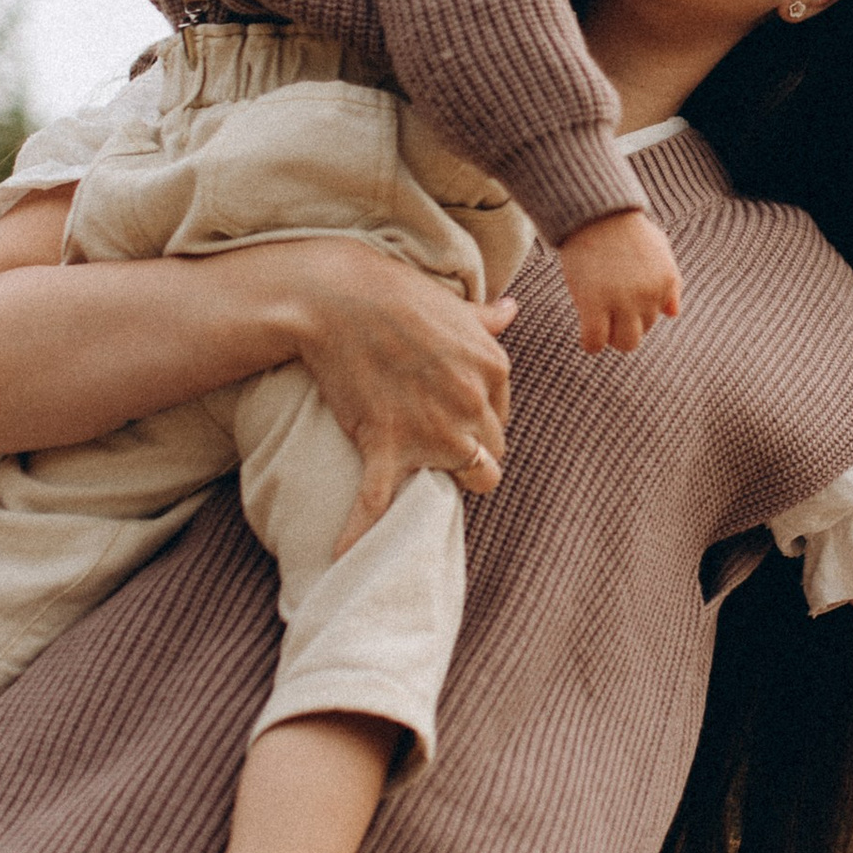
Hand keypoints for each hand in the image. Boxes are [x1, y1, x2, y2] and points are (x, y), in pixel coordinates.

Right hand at [269, 242, 517, 555]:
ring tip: (423, 482)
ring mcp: (433, 430)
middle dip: (469, 454)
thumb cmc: (395, 293)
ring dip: (448, 485)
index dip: (478, 422)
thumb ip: (487, 318)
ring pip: (470, 481)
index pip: (502, 418)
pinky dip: (359, 532)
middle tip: (437, 448)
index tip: (451, 419)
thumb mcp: (454, 304)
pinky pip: (379, 503)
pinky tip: (343, 559)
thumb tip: (514, 309)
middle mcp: (473, 404)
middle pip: (492, 454)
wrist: (338, 296)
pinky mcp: (387, 444)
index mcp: (494, 368)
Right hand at [556, 206, 683, 354]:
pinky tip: (585, 334)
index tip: (619, 301)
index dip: (634, 312)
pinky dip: (591, 344)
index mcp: (666, 281)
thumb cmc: (621, 226)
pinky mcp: (594, 304)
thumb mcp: (657, 248)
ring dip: (610, 337)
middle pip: (641, 333)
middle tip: (606, 314)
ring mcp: (622, 301)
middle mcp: (649, 295)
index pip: (655, 317)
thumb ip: (670, 281)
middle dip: (624, 327)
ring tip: (597, 323)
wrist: (595, 210)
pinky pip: (595, 342)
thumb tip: (673, 313)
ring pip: (624, 343)